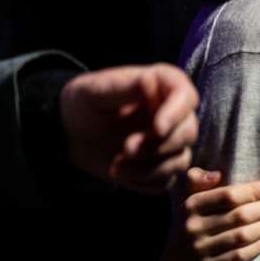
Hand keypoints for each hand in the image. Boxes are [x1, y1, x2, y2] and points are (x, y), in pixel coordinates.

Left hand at [59, 63, 197, 193]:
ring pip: (180, 160)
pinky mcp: (160, 167)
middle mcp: (173, 114)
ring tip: (117, 164)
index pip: (186, 97)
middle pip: (188, 132)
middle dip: (158, 146)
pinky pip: (165, 180)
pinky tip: (120, 171)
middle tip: (126, 148)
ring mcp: (169, 142)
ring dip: (149, 167)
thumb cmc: (84, 104)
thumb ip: (124, 87)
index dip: (176, 114)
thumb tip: (150, 80)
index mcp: (163, 87)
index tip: (157, 129)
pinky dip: (143, 180)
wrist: (71, 135)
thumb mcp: (95, 91)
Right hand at [173, 168, 259, 260]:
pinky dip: (256, 247)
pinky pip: (238, 256)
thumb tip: (217, 174)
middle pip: (238, 215)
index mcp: (189, 206)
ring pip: (241, 236)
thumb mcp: (186, 201)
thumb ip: (196, 181)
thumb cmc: (189, 225)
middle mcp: (192, 228)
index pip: (227, 195)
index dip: (252, 191)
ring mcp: (200, 250)